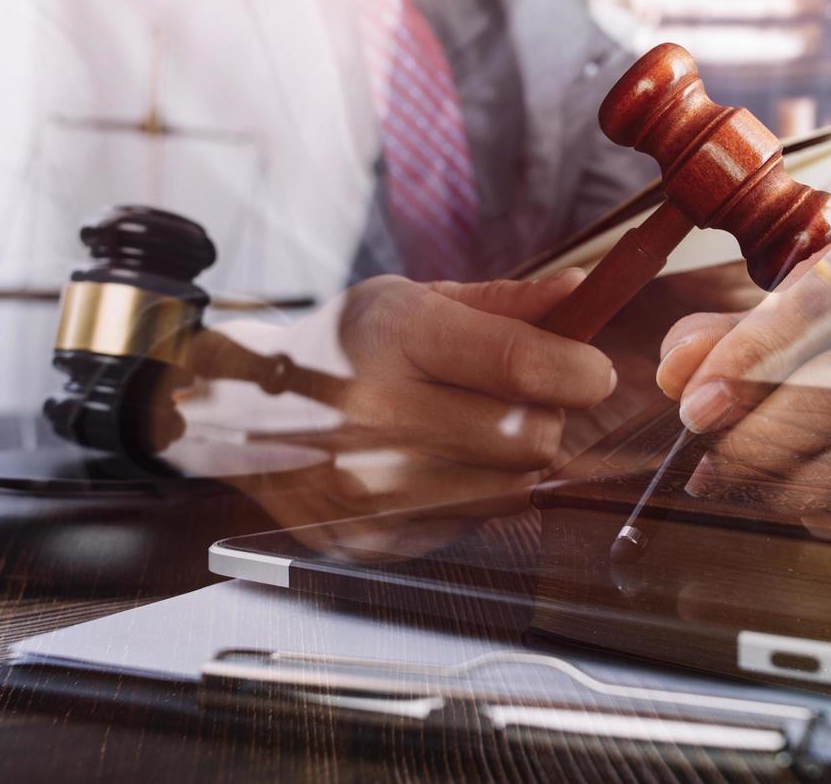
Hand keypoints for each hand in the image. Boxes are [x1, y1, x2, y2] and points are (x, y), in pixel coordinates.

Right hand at [167, 270, 617, 547]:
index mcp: (392, 336)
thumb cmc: (336, 349)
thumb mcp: (407, 299)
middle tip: (519, 401)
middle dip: (545, 417)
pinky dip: (473, 496)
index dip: (577, 370)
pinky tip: (437, 466)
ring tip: (470, 432)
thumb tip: (582, 291)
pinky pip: (471, 525)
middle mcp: (377, 414)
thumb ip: (503, 301)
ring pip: (510, 489)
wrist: (239, 413)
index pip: (520, 363)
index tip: (591, 371)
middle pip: (529, 437)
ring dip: (512, 462)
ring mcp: (371, 486)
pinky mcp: (373, 537)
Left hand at [653, 236, 830, 493]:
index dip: (751, 355)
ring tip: (750, 492)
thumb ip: (721, 341)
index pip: (817, 302)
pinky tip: (808, 512)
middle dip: (769, 433)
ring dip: (800, 484)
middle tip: (712, 465)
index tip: (697, 403)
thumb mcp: (777, 323)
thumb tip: (677, 369)